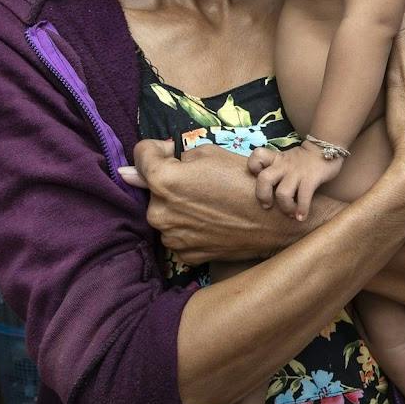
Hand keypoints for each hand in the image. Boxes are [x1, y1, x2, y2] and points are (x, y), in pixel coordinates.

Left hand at [120, 141, 331, 264]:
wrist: (274, 221)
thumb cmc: (246, 182)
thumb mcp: (212, 153)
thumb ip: (172, 157)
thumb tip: (130, 171)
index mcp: (164, 180)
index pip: (141, 155)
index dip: (158, 149)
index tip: (173, 152)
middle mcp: (159, 211)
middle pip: (152, 188)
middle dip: (169, 181)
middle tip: (201, 182)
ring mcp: (171, 237)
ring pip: (164, 212)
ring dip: (178, 205)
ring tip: (208, 203)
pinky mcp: (184, 254)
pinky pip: (177, 234)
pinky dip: (188, 226)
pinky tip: (210, 220)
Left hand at [246, 143, 341, 220]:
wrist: (326, 148)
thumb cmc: (305, 159)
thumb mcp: (288, 158)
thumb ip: (278, 168)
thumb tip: (269, 191)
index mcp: (276, 159)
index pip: (257, 156)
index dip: (253, 167)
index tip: (257, 177)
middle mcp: (284, 165)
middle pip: (264, 179)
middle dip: (263, 196)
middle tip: (267, 205)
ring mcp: (297, 172)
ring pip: (282, 193)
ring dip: (285, 207)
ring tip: (291, 213)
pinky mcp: (311, 178)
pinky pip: (304, 196)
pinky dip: (302, 209)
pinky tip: (301, 217)